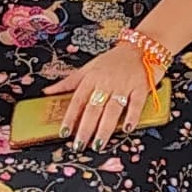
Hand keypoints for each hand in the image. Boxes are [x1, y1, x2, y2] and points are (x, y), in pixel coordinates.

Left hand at [48, 36, 171, 147]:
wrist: (143, 46)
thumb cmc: (115, 58)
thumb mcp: (90, 66)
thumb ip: (70, 81)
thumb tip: (47, 91)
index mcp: (92, 77)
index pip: (78, 100)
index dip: (70, 117)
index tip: (64, 133)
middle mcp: (106, 82)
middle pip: (94, 108)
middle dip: (85, 129)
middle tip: (79, 145)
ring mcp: (124, 85)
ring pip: (112, 109)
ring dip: (105, 128)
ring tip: (98, 144)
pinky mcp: (141, 87)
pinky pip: (136, 104)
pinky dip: (131, 116)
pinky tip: (127, 128)